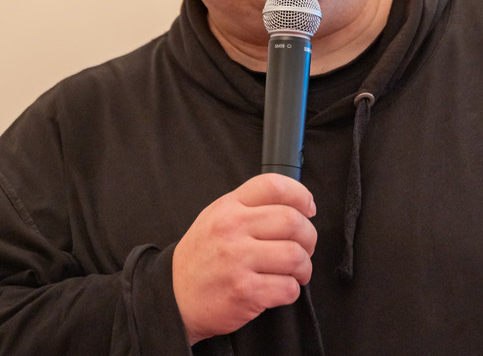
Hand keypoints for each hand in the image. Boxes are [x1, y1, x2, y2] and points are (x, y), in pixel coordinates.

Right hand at [171, 173, 317, 344]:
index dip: (301, 195)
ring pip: (296, 256)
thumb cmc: (201, 258)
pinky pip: (288, 287)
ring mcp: (238, 260)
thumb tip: (296, 205)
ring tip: (295, 272)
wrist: (172, 297)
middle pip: (293, 222)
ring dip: (304, 268)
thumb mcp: (216, 218)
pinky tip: (280, 289)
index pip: (274, 186)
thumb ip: (250, 207)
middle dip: (309, 237)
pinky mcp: (245, 291)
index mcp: (229, 207)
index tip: (308, 209)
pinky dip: (292, 290)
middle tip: (304, 248)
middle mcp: (233, 229)